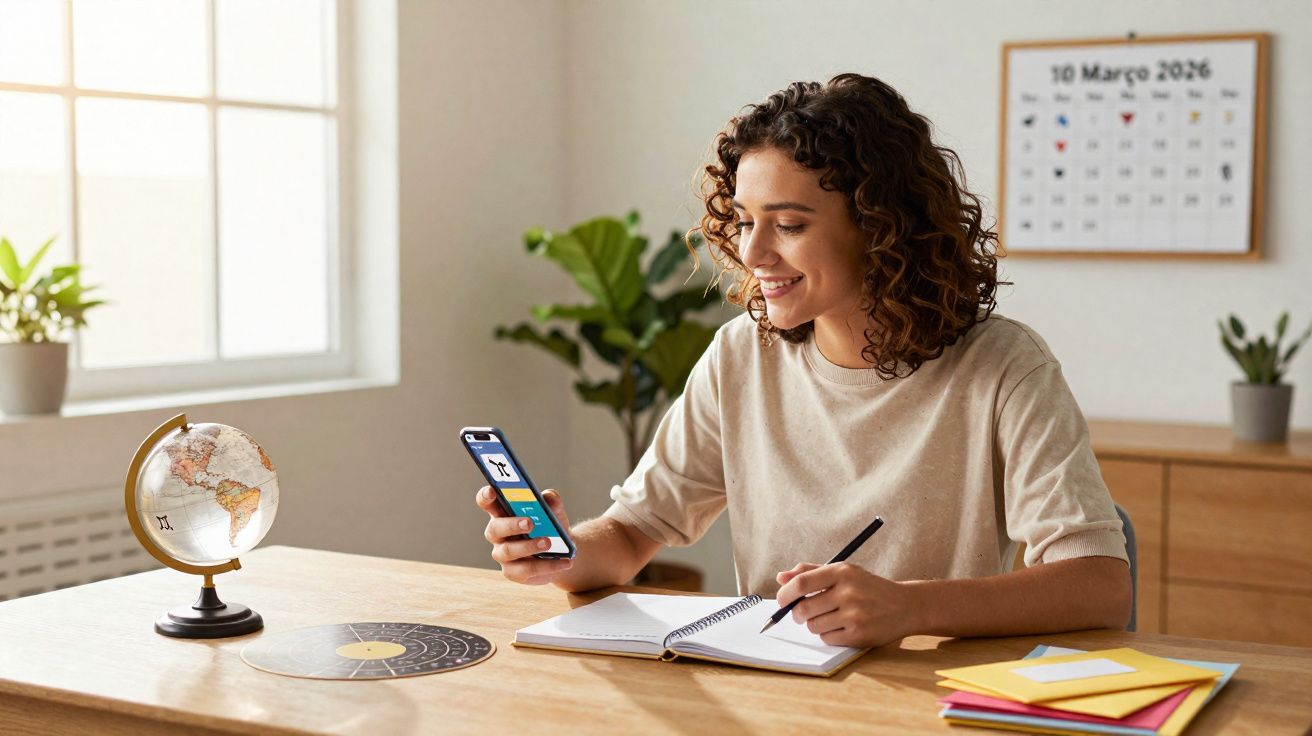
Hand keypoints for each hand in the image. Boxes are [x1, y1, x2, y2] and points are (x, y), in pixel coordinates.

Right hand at [475, 486, 573, 584]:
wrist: (562, 553)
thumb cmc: (551, 527)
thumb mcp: (555, 512)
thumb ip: (552, 502)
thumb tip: (548, 497)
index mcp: (503, 513)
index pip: (487, 502)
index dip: (486, 496)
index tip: (492, 491)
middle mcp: (498, 534)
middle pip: (495, 528)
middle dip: (511, 525)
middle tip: (529, 523)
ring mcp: (502, 554)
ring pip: (508, 550)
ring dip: (529, 546)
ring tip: (549, 543)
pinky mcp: (512, 572)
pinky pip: (526, 570)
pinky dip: (547, 565)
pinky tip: (564, 562)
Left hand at [774, 562, 919, 647]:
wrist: (906, 605)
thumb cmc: (868, 587)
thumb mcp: (844, 572)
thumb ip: (811, 572)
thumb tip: (781, 578)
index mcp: (842, 572)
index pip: (802, 583)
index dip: (785, 594)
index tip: (781, 600)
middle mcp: (849, 592)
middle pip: (803, 609)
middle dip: (797, 614)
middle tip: (803, 613)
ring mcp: (855, 615)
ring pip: (813, 626)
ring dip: (815, 624)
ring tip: (830, 617)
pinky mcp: (859, 635)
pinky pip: (827, 638)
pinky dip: (829, 635)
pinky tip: (842, 627)